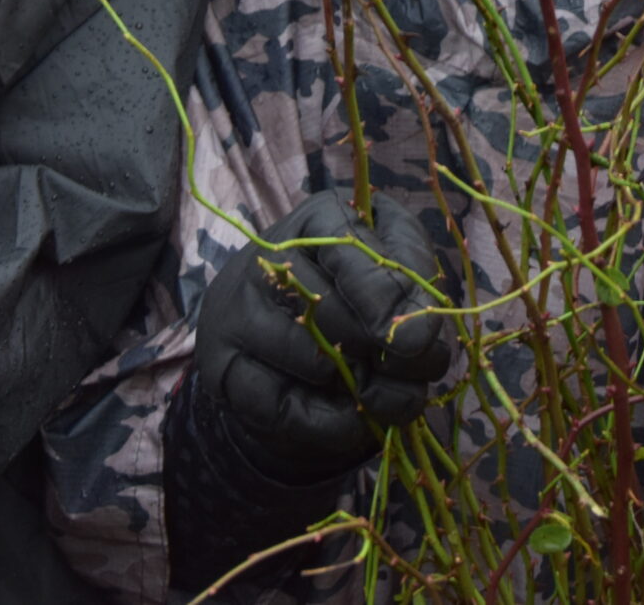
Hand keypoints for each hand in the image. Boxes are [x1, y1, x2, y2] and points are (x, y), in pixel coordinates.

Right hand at [190, 192, 450, 481]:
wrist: (289, 340)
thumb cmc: (358, 294)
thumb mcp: (397, 265)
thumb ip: (414, 284)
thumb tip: (416, 337)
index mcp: (318, 220)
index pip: (348, 246)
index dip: (388, 298)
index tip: (421, 340)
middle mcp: (267, 259)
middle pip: (333, 310)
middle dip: (386, 354)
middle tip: (417, 375)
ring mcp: (236, 313)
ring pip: (311, 360)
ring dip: (363, 389)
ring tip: (388, 394)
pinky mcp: (222, 368)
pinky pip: (282, 408)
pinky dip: (329, 423)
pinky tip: (354, 418)